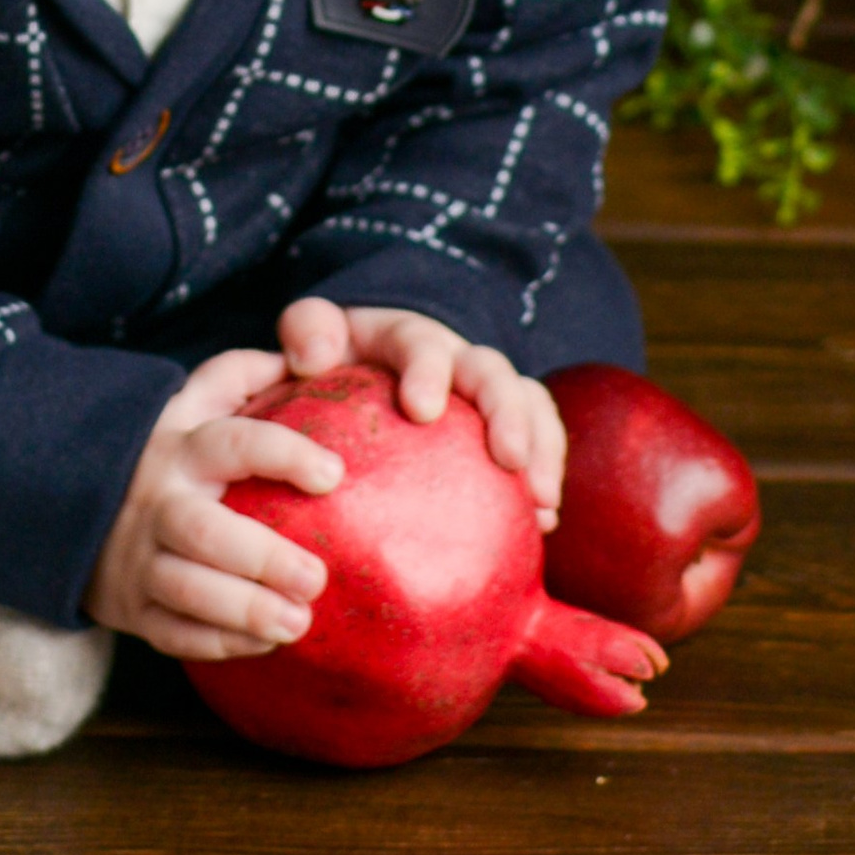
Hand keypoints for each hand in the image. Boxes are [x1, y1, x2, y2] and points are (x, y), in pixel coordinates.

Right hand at [86, 346, 342, 659]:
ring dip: (245, 610)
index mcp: (181, 448)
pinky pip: (174, 632)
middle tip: (318, 578)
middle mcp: (157, 502)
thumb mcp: (186, 405)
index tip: (332, 474)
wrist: (71, 509)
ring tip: (300, 621)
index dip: (283, 455)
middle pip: (206, 531)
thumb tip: (300, 354)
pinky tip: (265, 643)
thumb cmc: (160, 456)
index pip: (233, 443)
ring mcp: (139, 559)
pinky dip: (220, 641)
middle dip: (264, 558)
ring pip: (188, 589)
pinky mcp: (132, 608)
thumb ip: (237, 376)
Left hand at [276, 294, 564, 526]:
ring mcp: (485, 394)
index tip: (420, 410)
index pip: (422, 345)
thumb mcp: (313, 335)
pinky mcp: (502, 428)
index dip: (427, 371)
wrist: (367, 366)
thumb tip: (313, 360)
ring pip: (531, 404)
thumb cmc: (336, 360)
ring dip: (543, 449)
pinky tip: (543, 522)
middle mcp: (457, 360)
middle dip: (507, 412)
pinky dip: (546, 477)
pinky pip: (539, 443)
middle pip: (492, 372)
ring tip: (542, 502)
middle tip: (509, 458)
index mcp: (407, 340)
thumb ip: (307, 331)